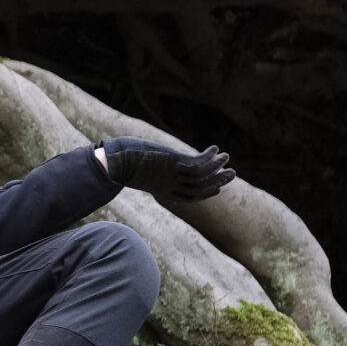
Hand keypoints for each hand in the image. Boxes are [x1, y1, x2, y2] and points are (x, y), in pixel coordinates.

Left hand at [99, 137, 234, 201]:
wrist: (113, 163)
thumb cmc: (121, 165)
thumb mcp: (138, 170)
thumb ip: (149, 171)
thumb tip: (146, 162)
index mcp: (163, 190)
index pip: (190, 197)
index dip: (205, 194)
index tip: (217, 190)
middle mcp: (171, 186)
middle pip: (200, 188)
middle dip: (218, 181)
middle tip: (232, 174)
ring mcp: (173, 176)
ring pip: (202, 176)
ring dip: (218, 167)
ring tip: (228, 158)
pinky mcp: (174, 164)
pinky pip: (198, 163)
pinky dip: (210, 157)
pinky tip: (216, 149)